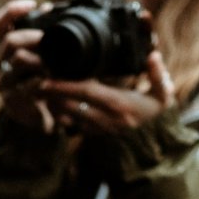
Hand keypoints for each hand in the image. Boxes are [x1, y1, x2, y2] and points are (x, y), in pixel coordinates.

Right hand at [0, 0, 57, 133]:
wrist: (42, 115)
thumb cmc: (44, 80)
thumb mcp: (44, 55)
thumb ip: (44, 34)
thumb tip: (50, 8)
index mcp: (6, 48)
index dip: (13, 10)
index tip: (33, 4)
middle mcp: (0, 62)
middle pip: (10, 40)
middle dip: (32, 36)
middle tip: (48, 39)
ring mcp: (4, 81)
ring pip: (17, 60)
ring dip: (39, 59)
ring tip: (53, 63)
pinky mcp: (11, 99)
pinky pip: (24, 85)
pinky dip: (40, 81)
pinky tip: (49, 81)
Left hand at [37, 48, 176, 135]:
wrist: (154, 141)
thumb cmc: (155, 112)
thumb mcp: (164, 94)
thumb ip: (159, 75)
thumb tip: (153, 56)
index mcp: (120, 105)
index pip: (86, 92)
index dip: (64, 85)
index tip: (46, 76)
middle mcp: (106, 119)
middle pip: (70, 105)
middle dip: (51, 92)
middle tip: (34, 76)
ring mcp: (98, 128)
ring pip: (66, 116)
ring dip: (51, 102)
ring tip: (37, 86)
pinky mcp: (93, 133)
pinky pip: (69, 123)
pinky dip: (58, 111)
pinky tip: (49, 99)